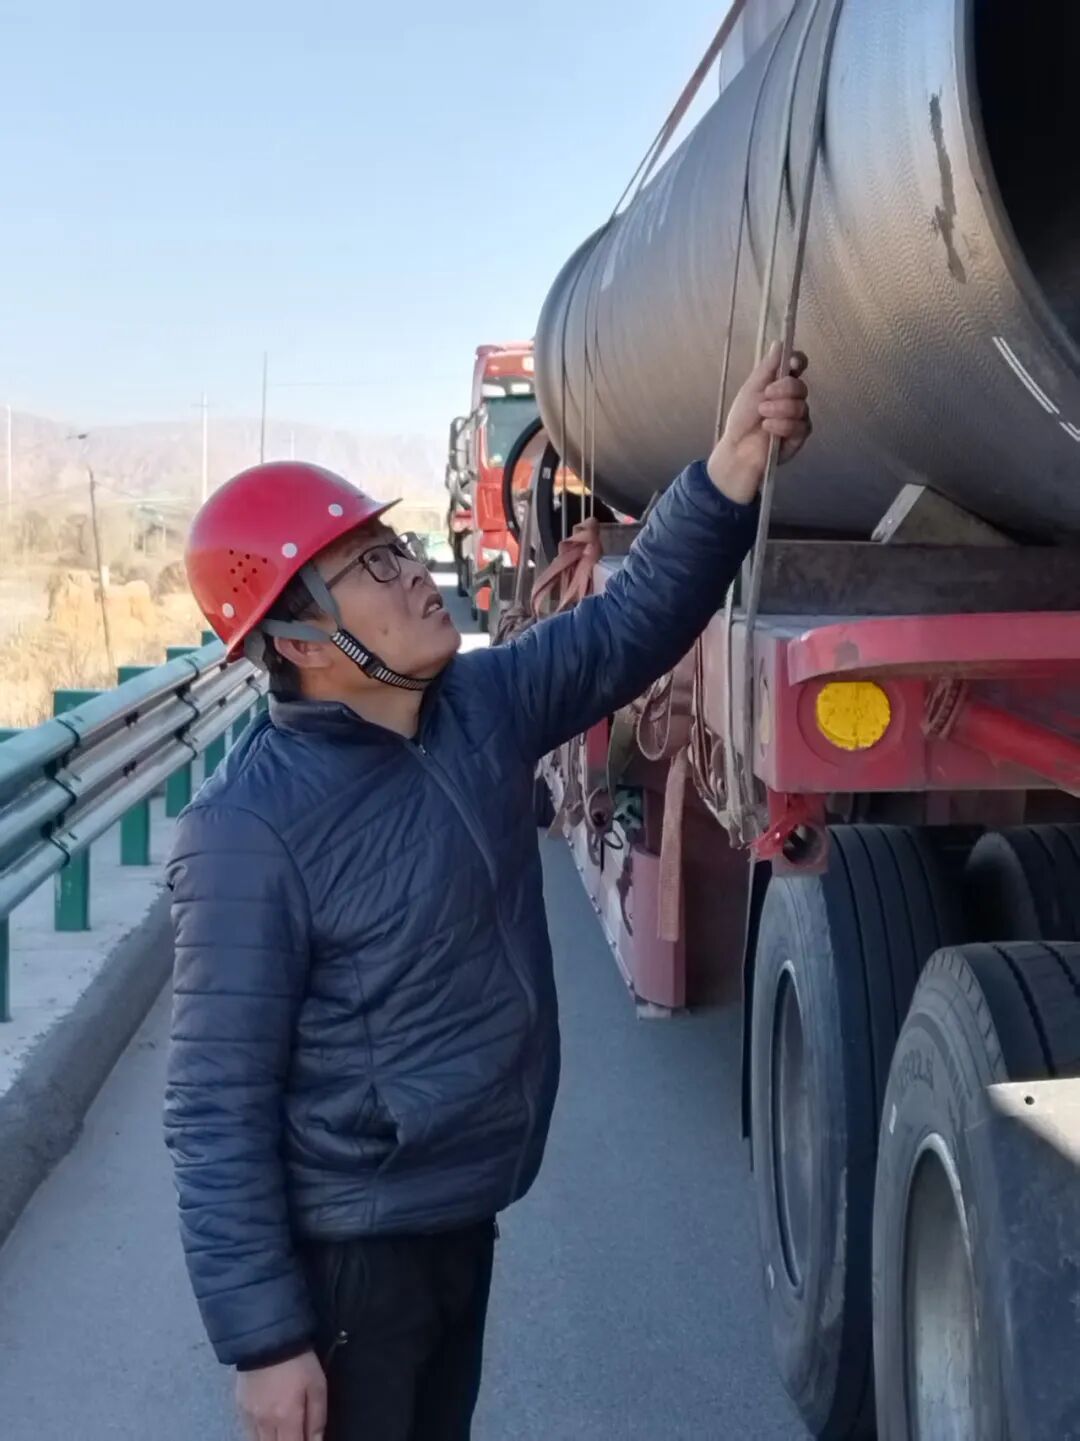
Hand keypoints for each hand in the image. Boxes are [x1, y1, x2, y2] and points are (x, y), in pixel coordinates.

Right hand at [237, 1351, 326, 1440]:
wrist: (266, 1337)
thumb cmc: (298, 1361)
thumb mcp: (317, 1385)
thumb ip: (317, 1418)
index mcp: (286, 1418)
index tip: (307, 1438)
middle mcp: (265, 1423)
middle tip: (296, 1431)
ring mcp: (249, 1416)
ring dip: (273, 1440)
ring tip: (284, 1430)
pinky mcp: (240, 1407)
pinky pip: (249, 1431)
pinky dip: (260, 1434)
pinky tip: (269, 1424)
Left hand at [707, 342, 810, 504]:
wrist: (737, 450)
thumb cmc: (742, 420)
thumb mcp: (751, 389)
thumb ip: (767, 368)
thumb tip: (779, 343)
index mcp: (781, 383)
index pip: (799, 365)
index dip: (799, 361)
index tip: (792, 364)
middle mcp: (792, 398)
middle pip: (801, 385)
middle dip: (783, 389)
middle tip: (765, 397)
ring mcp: (798, 417)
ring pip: (801, 406)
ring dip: (779, 409)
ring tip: (762, 416)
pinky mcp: (800, 436)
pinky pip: (800, 425)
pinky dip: (782, 425)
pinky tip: (768, 429)